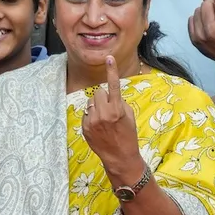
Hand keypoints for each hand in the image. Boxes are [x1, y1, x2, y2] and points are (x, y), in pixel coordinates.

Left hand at [82, 56, 143, 184]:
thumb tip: (109, 93)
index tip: (109, 58)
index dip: (112, 71)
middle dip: (103, 97)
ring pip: (90, 102)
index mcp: (117, 109)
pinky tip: (98, 127)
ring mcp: (92, 121)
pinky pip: (86, 113)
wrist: (119, 156)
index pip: (113, 85)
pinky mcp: (85, 127)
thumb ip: (119, 102)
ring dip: (96, 106)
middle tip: (109, 109)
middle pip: (98, 92)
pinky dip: (91, 116)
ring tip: (104, 120)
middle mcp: (103, 113)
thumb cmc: (128, 135)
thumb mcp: (129, 116)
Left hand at [187, 0, 214, 61]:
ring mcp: (201, 35)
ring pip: (196, 11)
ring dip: (203, 12)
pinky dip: (197, 19)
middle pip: (205, 3)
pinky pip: (191, 20)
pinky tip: (204, 25)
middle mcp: (211, 29)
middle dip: (210, 4)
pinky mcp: (194, 39)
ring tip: (211, 20)